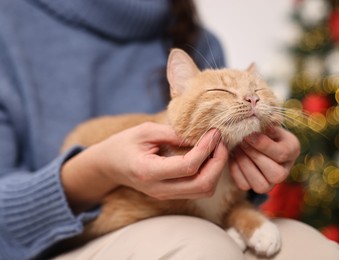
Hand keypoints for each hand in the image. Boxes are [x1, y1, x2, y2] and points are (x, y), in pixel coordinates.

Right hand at [98, 122, 227, 199]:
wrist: (109, 165)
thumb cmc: (124, 144)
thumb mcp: (145, 131)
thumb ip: (173, 133)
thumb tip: (202, 134)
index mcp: (148, 172)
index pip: (188, 166)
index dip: (206, 148)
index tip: (213, 132)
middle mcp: (159, 189)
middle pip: (202, 185)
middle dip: (218, 162)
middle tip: (220, 141)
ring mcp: (166, 194)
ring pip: (204, 191)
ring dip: (216, 170)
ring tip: (215, 148)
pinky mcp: (171, 194)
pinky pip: (198, 189)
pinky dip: (209, 174)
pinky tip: (208, 156)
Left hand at [229, 127, 299, 192]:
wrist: (252, 139)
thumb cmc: (260, 128)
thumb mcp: (265, 121)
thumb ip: (264, 120)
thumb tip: (255, 116)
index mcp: (292, 150)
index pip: (281, 153)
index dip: (262, 145)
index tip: (247, 135)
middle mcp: (285, 171)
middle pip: (275, 173)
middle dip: (254, 156)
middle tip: (240, 142)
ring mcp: (271, 183)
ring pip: (260, 184)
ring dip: (244, 165)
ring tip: (236, 149)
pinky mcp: (255, 187)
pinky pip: (244, 185)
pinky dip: (236, 171)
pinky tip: (233, 156)